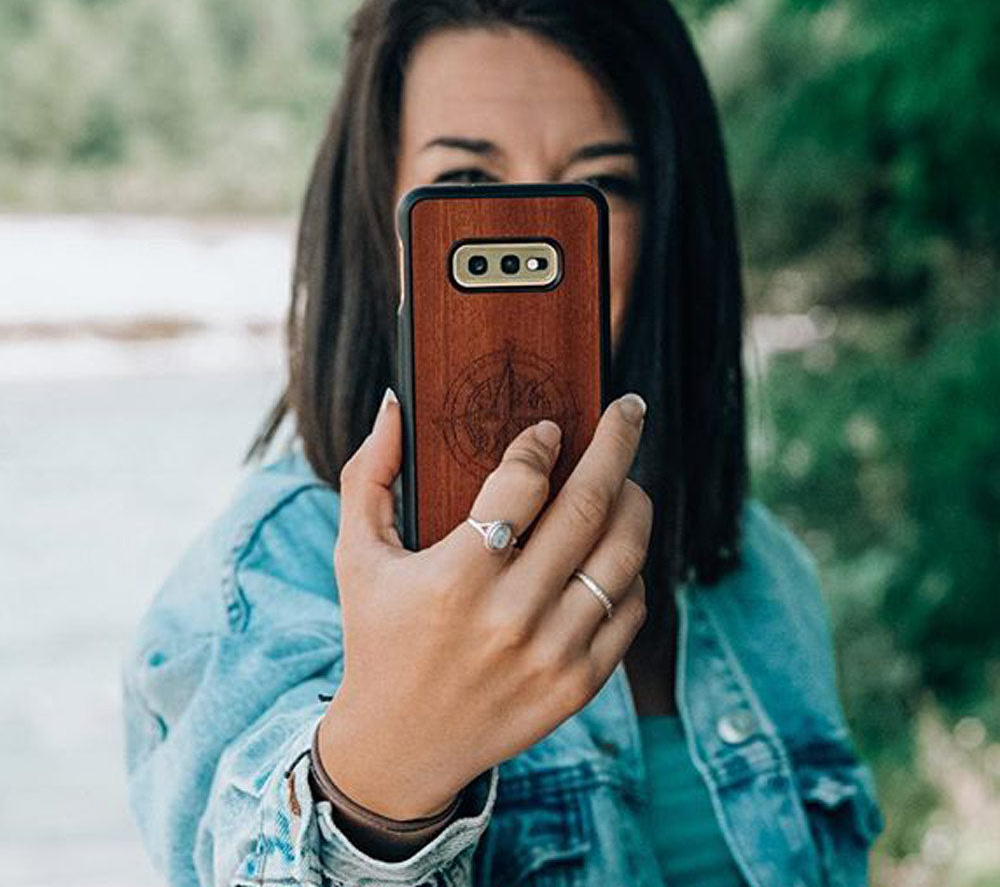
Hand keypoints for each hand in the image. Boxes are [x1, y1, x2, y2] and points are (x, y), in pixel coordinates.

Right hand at [317, 387, 650, 818]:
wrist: (402, 745)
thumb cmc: (378, 636)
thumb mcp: (356, 555)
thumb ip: (369, 473)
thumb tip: (396, 402)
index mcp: (454, 580)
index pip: (521, 485)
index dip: (541, 444)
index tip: (548, 428)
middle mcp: (510, 618)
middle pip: (588, 508)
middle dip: (617, 445)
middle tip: (628, 409)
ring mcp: (552, 655)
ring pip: (623, 555)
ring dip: (634, 502)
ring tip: (626, 478)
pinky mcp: (578, 684)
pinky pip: (629, 607)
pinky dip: (630, 568)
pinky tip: (613, 547)